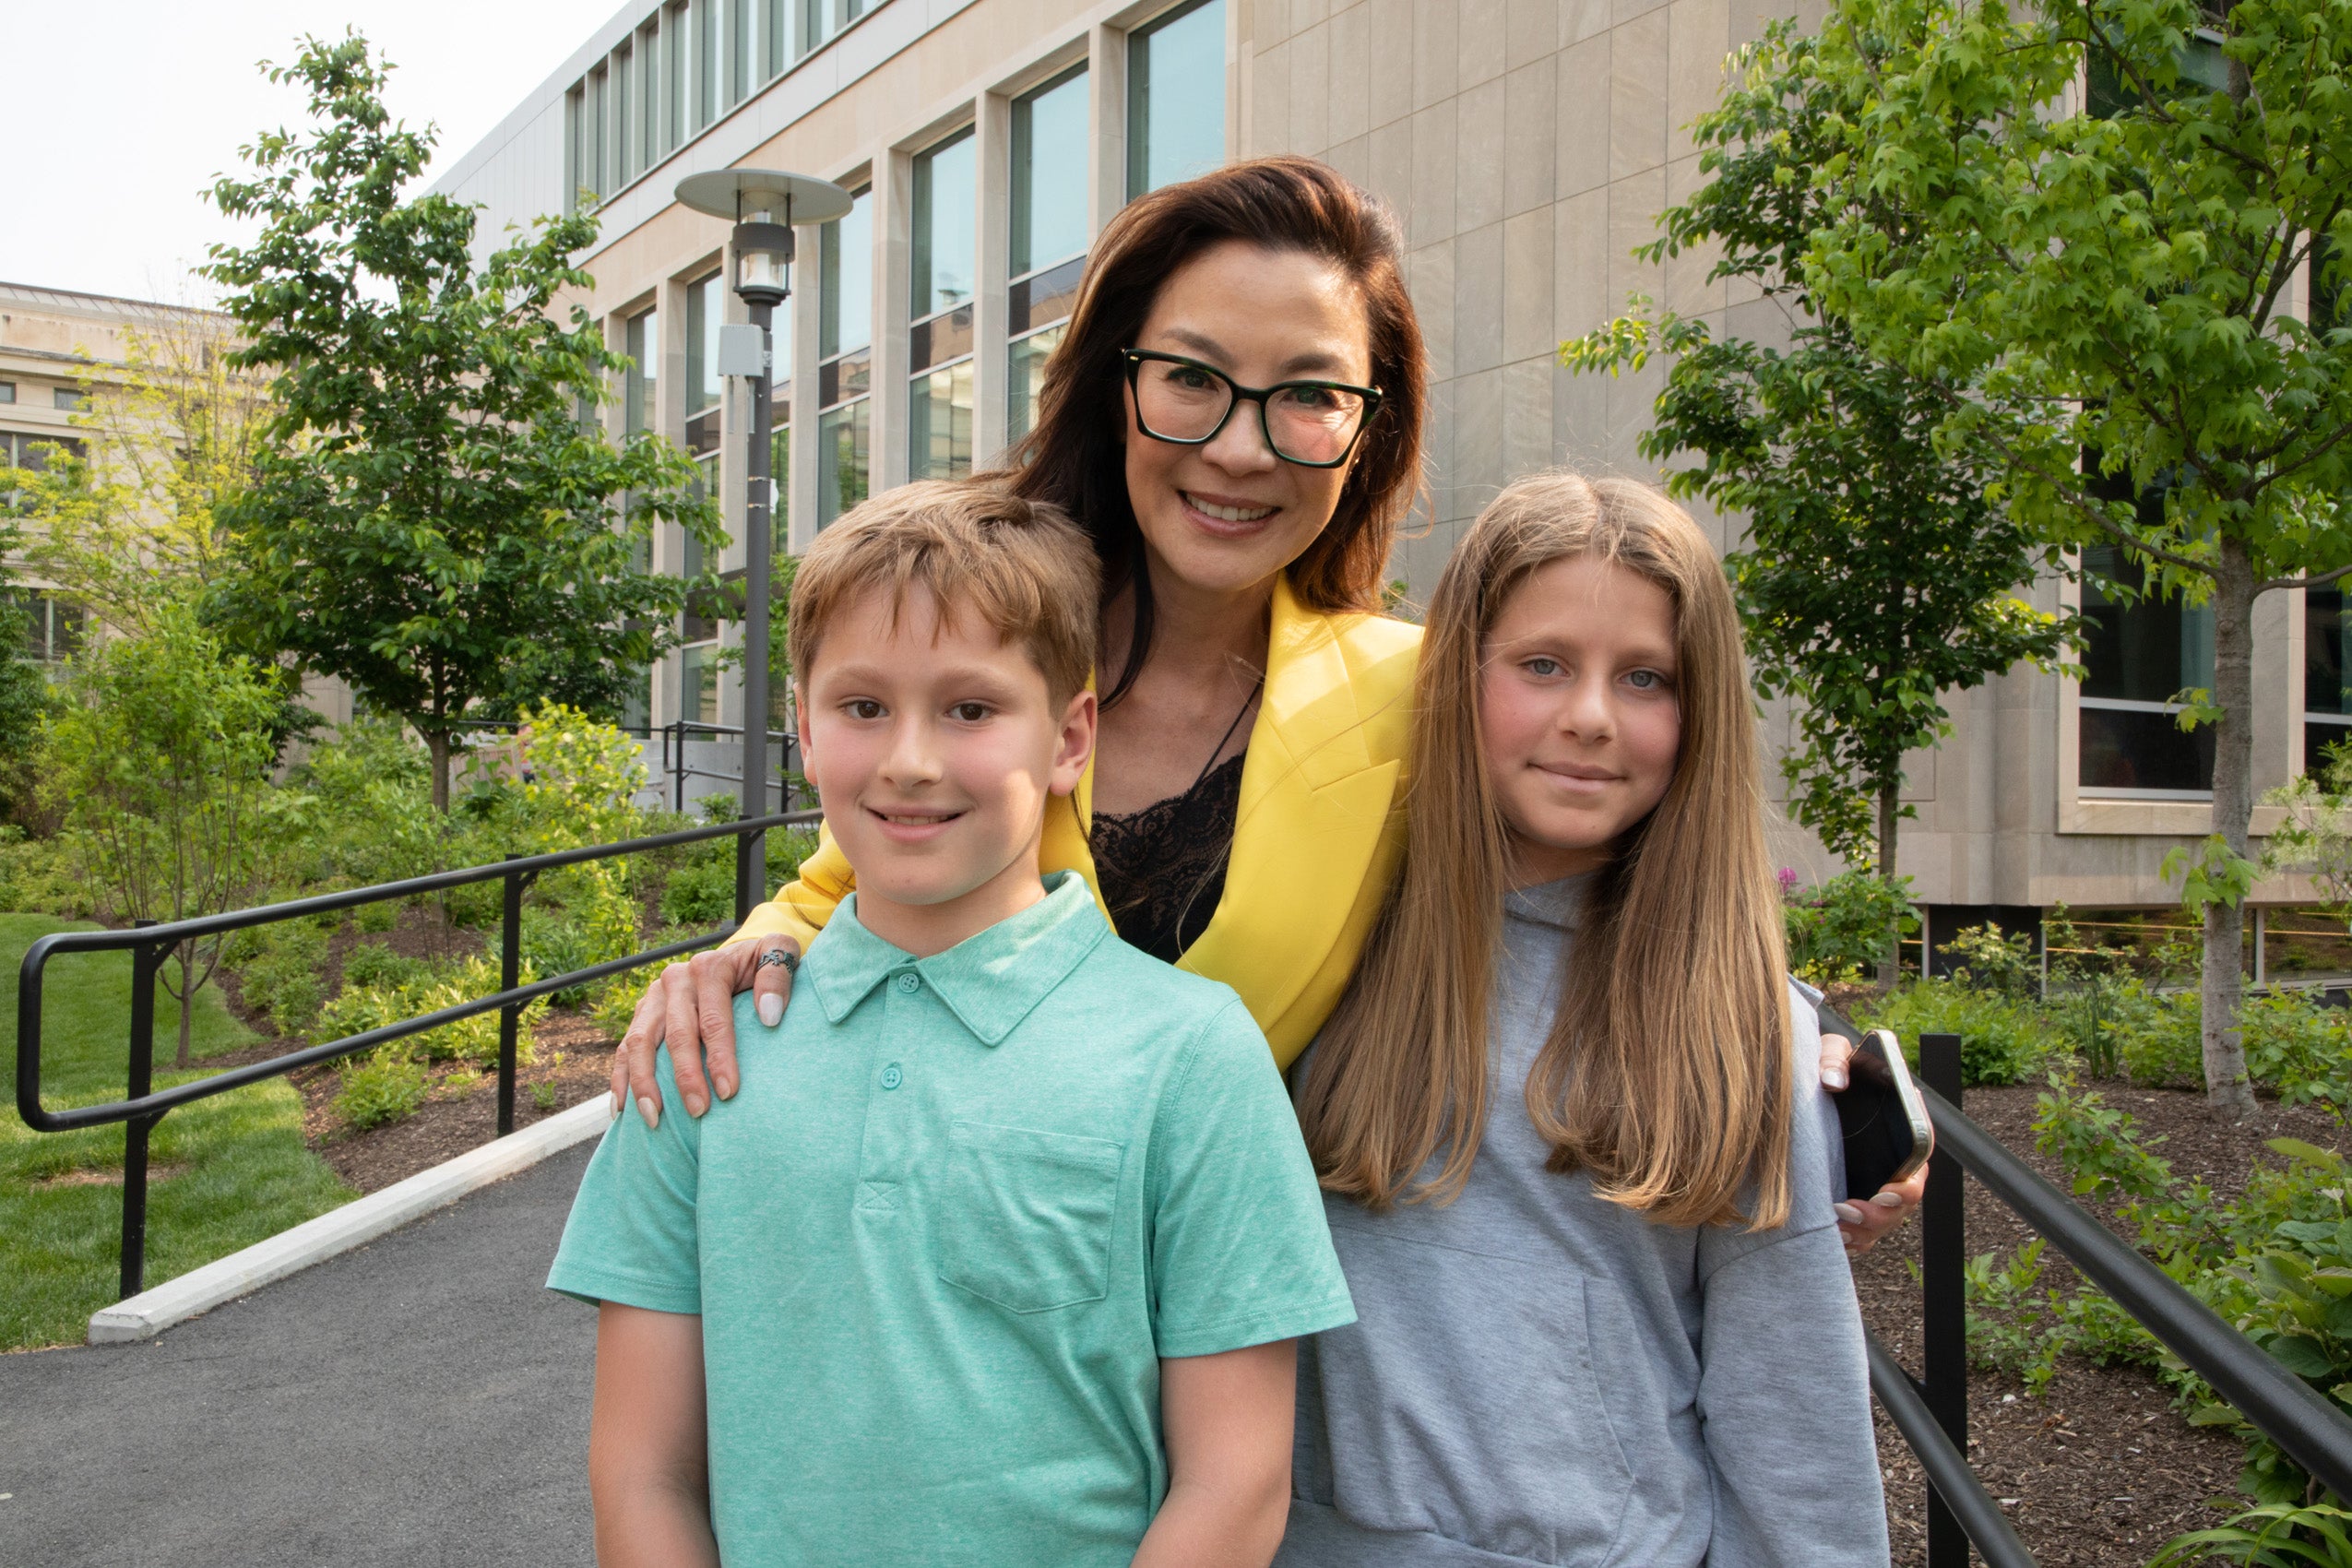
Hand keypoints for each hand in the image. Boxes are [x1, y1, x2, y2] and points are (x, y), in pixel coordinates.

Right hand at [608, 935, 799, 1128]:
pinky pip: (625, 1047)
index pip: (712, 1019)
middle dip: (685, 1076)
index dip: (719, 1057)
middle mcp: (676, 980)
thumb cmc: (763, 963)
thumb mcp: (781, 953)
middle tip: (698, 1112)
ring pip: (639, 1042)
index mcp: (709, 967)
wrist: (739, 955)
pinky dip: (621, 1078)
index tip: (729, 1092)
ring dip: (644, 1083)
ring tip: (655, 1119)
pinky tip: (622, 1109)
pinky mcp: (643, 1012)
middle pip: (675, 1034)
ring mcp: (655, 997)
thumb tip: (769, 1015)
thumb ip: (778, 977)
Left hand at [1817, 1032, 1929, 1257]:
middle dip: (1880, 1215)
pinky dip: (1852, 1239)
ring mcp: (1877, 1184)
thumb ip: (1834, 1058)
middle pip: (1903, 1202)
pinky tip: (1835, 1237)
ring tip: (1837, 1225)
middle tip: (1848, 1210)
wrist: (1805, 1090)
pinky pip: (1864, 1232)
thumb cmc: (1827, 1069)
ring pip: (1883, 1221)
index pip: (1919, 1163)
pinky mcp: (1857, 1200)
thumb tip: (1834, 1081)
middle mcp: (1895, 1162)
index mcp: (1901, 1130)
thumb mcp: (1830, 1055)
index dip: (1909, 1185)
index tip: (1886, 1191)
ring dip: (1864, 1229)